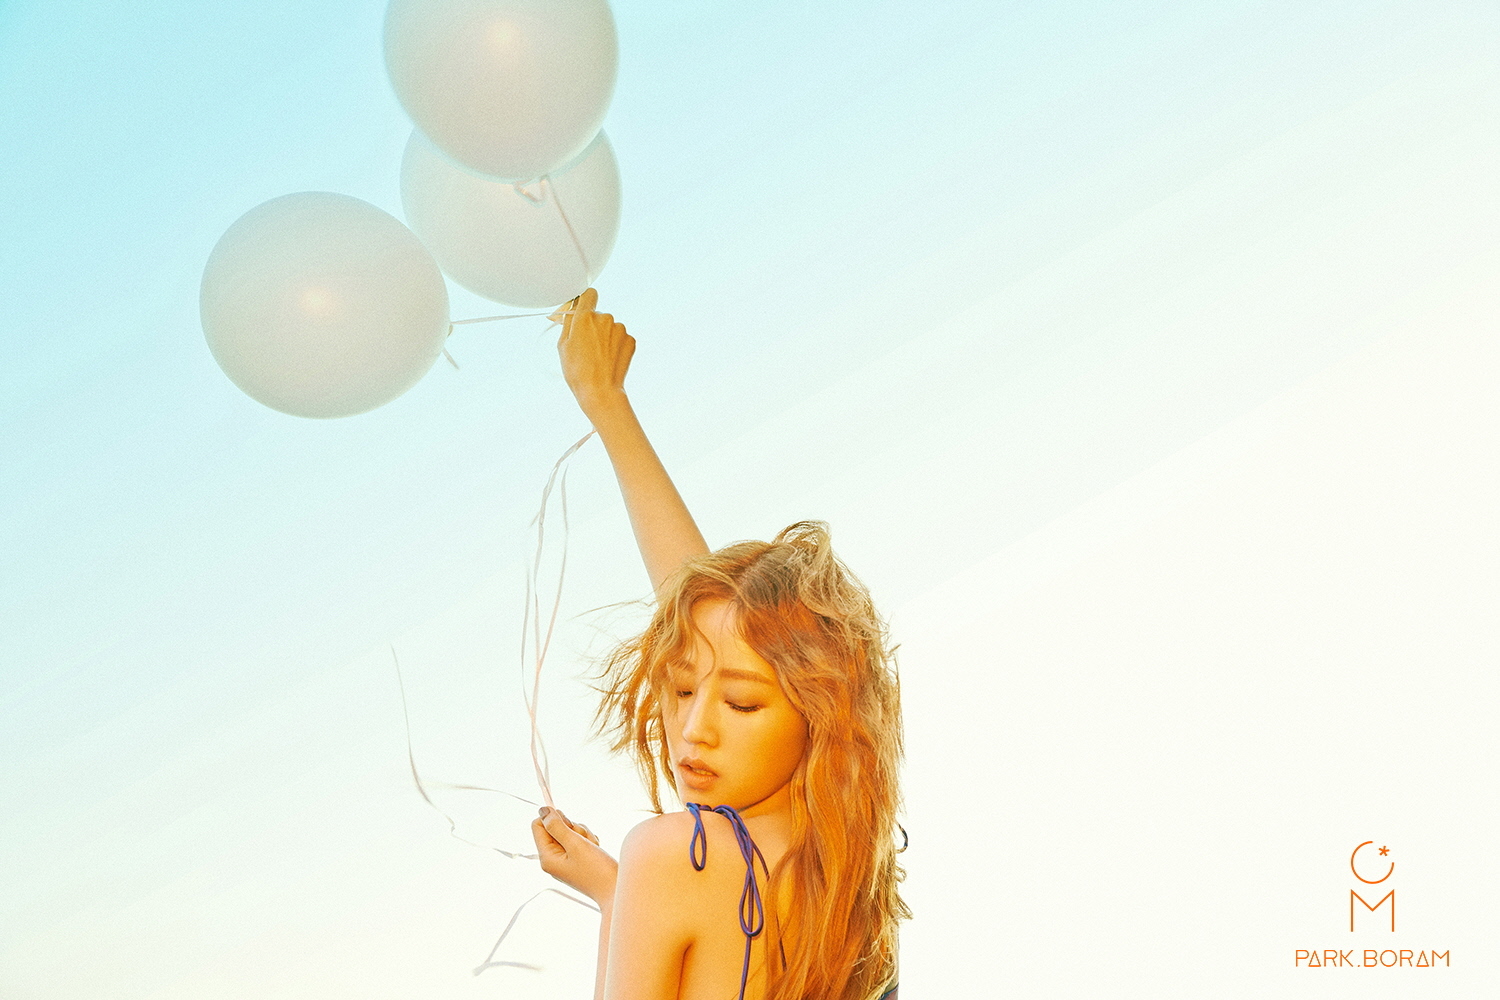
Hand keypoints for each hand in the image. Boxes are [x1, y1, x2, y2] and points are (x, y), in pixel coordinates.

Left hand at [531, 806, 618, 906]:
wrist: (616, 890)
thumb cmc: (596, 871)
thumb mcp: (575, 844)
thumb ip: (557, 826)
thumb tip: (543, 810)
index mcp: (547, 858)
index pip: (538, 825)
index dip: (553, 818)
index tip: (569, 824)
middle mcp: (553, 858)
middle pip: (554, 827)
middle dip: (572, 827)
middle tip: (582, 841)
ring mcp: (565, 859)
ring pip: (569, 830)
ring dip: (582, 834)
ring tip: (592, 847)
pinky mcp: (577, 858)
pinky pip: (579, 838)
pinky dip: (588, 840)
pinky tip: (595, 850)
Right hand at [552, 287, 634, 416]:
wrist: (600, 391)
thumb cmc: (578, 371)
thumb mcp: (563, 344)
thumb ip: (567, 321)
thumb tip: (569, 308)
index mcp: (585, 317)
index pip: (588, 293)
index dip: (584, 301)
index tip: (580, 310)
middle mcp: (605, 318)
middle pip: (598, 314)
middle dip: (591, 325)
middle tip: (584, 345)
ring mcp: (620, 329)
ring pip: (609, 326)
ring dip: (604, 336)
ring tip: (597, 356)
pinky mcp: (630, 340)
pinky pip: (620, 337)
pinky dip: (614, 345)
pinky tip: (607, 359)